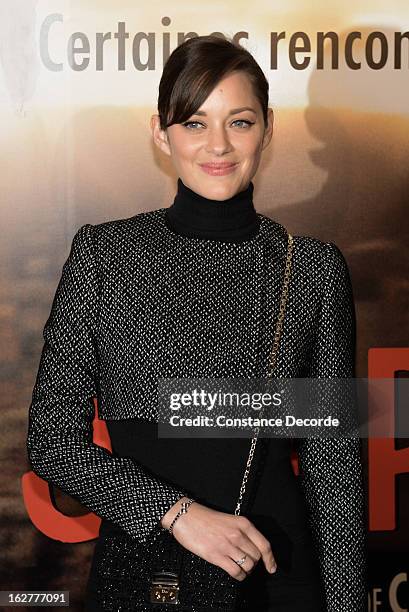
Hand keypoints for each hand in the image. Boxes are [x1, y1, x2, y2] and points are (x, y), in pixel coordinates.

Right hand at [160, 497, 276, 580]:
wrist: (186, 517)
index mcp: (243, 523)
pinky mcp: (217, 556)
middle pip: (257, 557)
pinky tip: (235, 573)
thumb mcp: (229, 520)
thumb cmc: (206, 518)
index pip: (264, 545)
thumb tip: (252, 549)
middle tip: (246, 563)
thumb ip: (242, 532)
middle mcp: (238, 534)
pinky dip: (239, 576)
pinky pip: (236, 572)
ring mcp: (228, 546)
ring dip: (246, 570)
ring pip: (248, 565)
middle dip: (254, 563)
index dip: (270, 559)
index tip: (272, 568)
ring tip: (240, 568)